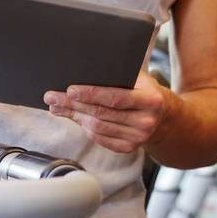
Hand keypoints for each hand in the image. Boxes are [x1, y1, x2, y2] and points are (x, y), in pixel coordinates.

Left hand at [45, 69, 174, 154]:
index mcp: (151, 101)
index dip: (91, 94)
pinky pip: (100, 138)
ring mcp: (138, 138)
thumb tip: (86, 69)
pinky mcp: (128, 148)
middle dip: (73, 104)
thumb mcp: (141, 79)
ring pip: (97, 127)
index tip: (70, 90)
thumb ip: (120, 75)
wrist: (164, 117)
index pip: (115, 98)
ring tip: (57, 106)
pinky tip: (74, 117)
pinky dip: (84, 127)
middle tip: (52, 96)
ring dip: (74, 116)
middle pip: (101, 114)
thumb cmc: (146, 91)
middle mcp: (146, 122)